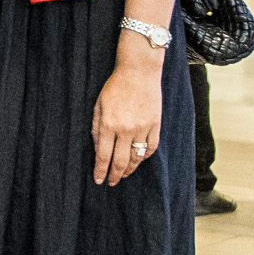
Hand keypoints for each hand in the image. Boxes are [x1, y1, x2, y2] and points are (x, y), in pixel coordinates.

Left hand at [91, 61, 163, 184]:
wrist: (139, 71)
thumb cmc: (115, 87)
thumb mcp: (98, 106)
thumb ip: (97, 129)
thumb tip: (99, 150)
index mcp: (109, 124)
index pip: (104, 156)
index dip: (100, 171)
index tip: (99, 180)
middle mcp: (126, 129)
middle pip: (120, 161)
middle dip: (115, 176)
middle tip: (112, 183)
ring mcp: (143, 127)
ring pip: (136, 157)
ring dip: (130, 169)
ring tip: (124, 175)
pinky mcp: (155, 124)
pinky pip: (151, 147)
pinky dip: (144, 157)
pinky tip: (138, 160)